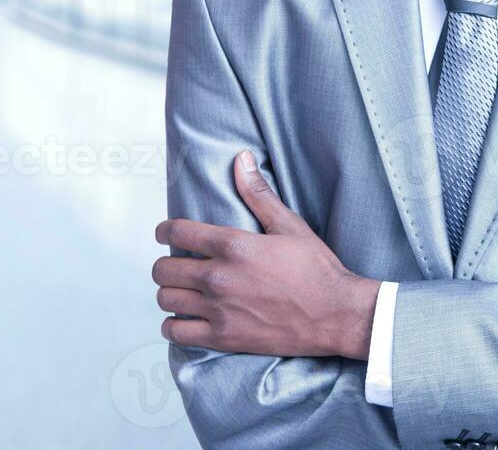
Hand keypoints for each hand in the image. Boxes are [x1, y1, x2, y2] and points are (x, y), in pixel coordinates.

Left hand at [152, 149, 380, 359]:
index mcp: (233, 245)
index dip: (165, 231)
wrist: (334, 315)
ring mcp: (218, 310)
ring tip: (182, 290)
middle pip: (163, 269)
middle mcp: (219, 277)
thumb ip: (258, 193)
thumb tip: (241, 159)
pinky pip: (176, 332)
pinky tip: (186, 318)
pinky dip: (174, 325)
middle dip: (166, 263)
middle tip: (177, 264)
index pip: (177, 232)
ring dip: (170, 292)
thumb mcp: (289, 225)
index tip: (165, 233)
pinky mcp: (222, 337)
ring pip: (166, 299)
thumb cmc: (316, 269)